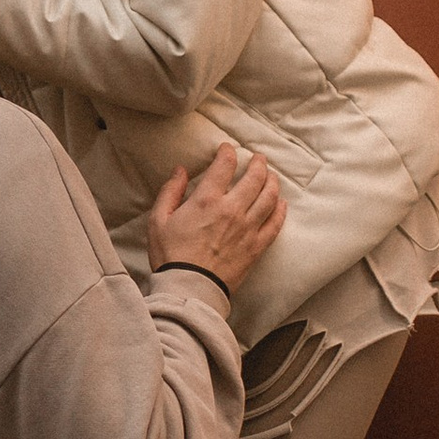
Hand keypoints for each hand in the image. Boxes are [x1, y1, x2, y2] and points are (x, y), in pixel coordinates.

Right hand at [146, 142, 285, 294]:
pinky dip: (280, 210)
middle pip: (255, 177)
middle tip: (258, 158)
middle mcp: (232, 210)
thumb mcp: (158, 220)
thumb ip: (170, 191)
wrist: (189, 288)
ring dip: (272, 182)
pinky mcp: (256, 246)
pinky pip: (275, 224)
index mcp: (207, 200)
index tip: (227, 149)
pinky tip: (281, 203)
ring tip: (271, 176)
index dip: (228, 152)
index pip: (225, 165)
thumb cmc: (171, 256)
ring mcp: (247, 228)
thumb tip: (181, 170)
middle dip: (258, 163)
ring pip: (269, 197)